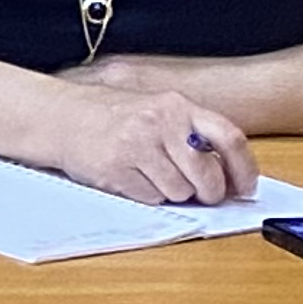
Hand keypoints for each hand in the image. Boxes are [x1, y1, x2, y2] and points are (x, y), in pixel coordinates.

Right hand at [53, 82, 255, 204]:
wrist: (57, 115)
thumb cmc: (109, 115)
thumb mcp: (154, 109)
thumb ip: (191, 134)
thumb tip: (229, 175)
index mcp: (175, 104)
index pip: (229, 138)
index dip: (244, 170)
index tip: (245, 188)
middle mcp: (159, 122)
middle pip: (208, 176)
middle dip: (207, 193)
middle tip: (197, 191)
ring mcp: (136, 145)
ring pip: (180, 192)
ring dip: (171, 191)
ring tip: (149, 173)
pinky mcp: (117, 169)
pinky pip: (151, 198)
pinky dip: (146, 194)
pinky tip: (130, 176)